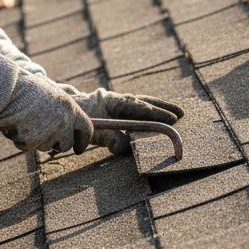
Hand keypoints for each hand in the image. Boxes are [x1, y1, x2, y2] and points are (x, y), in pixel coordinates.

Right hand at [0, 58, 93, 153]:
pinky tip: (16, 125)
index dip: (82, 141)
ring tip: (25, 121)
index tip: (78, 149)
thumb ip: (63, 108)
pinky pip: (27, 146)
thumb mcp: (52, 92)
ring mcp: (48, 133)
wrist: (8, 88)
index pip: (86, 130)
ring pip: (45, 147)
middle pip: (66, 144)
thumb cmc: (28, 87)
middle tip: (44, 135)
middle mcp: (63, 123)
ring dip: (37, 140)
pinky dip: (20, 139)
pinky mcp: (32, 141)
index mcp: (71, 109)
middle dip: (57, 144)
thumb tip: (70, 122)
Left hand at [64, 87, 184, 155]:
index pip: (139, 107)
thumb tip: (125, 149)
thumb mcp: (93, 132)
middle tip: (181, 114)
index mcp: (113, 101)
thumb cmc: (81, 121)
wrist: (68, 110)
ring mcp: (118, 102)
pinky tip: (158, 118)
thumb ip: (110, 139)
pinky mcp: (118, 108)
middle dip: (163, 107)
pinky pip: (137, 109)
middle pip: (145, 102)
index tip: (172, 119)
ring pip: (143, 103)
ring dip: (159, 108)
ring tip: (177, 113)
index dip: (157, 114)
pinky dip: (149, 112)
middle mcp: (119, 99)